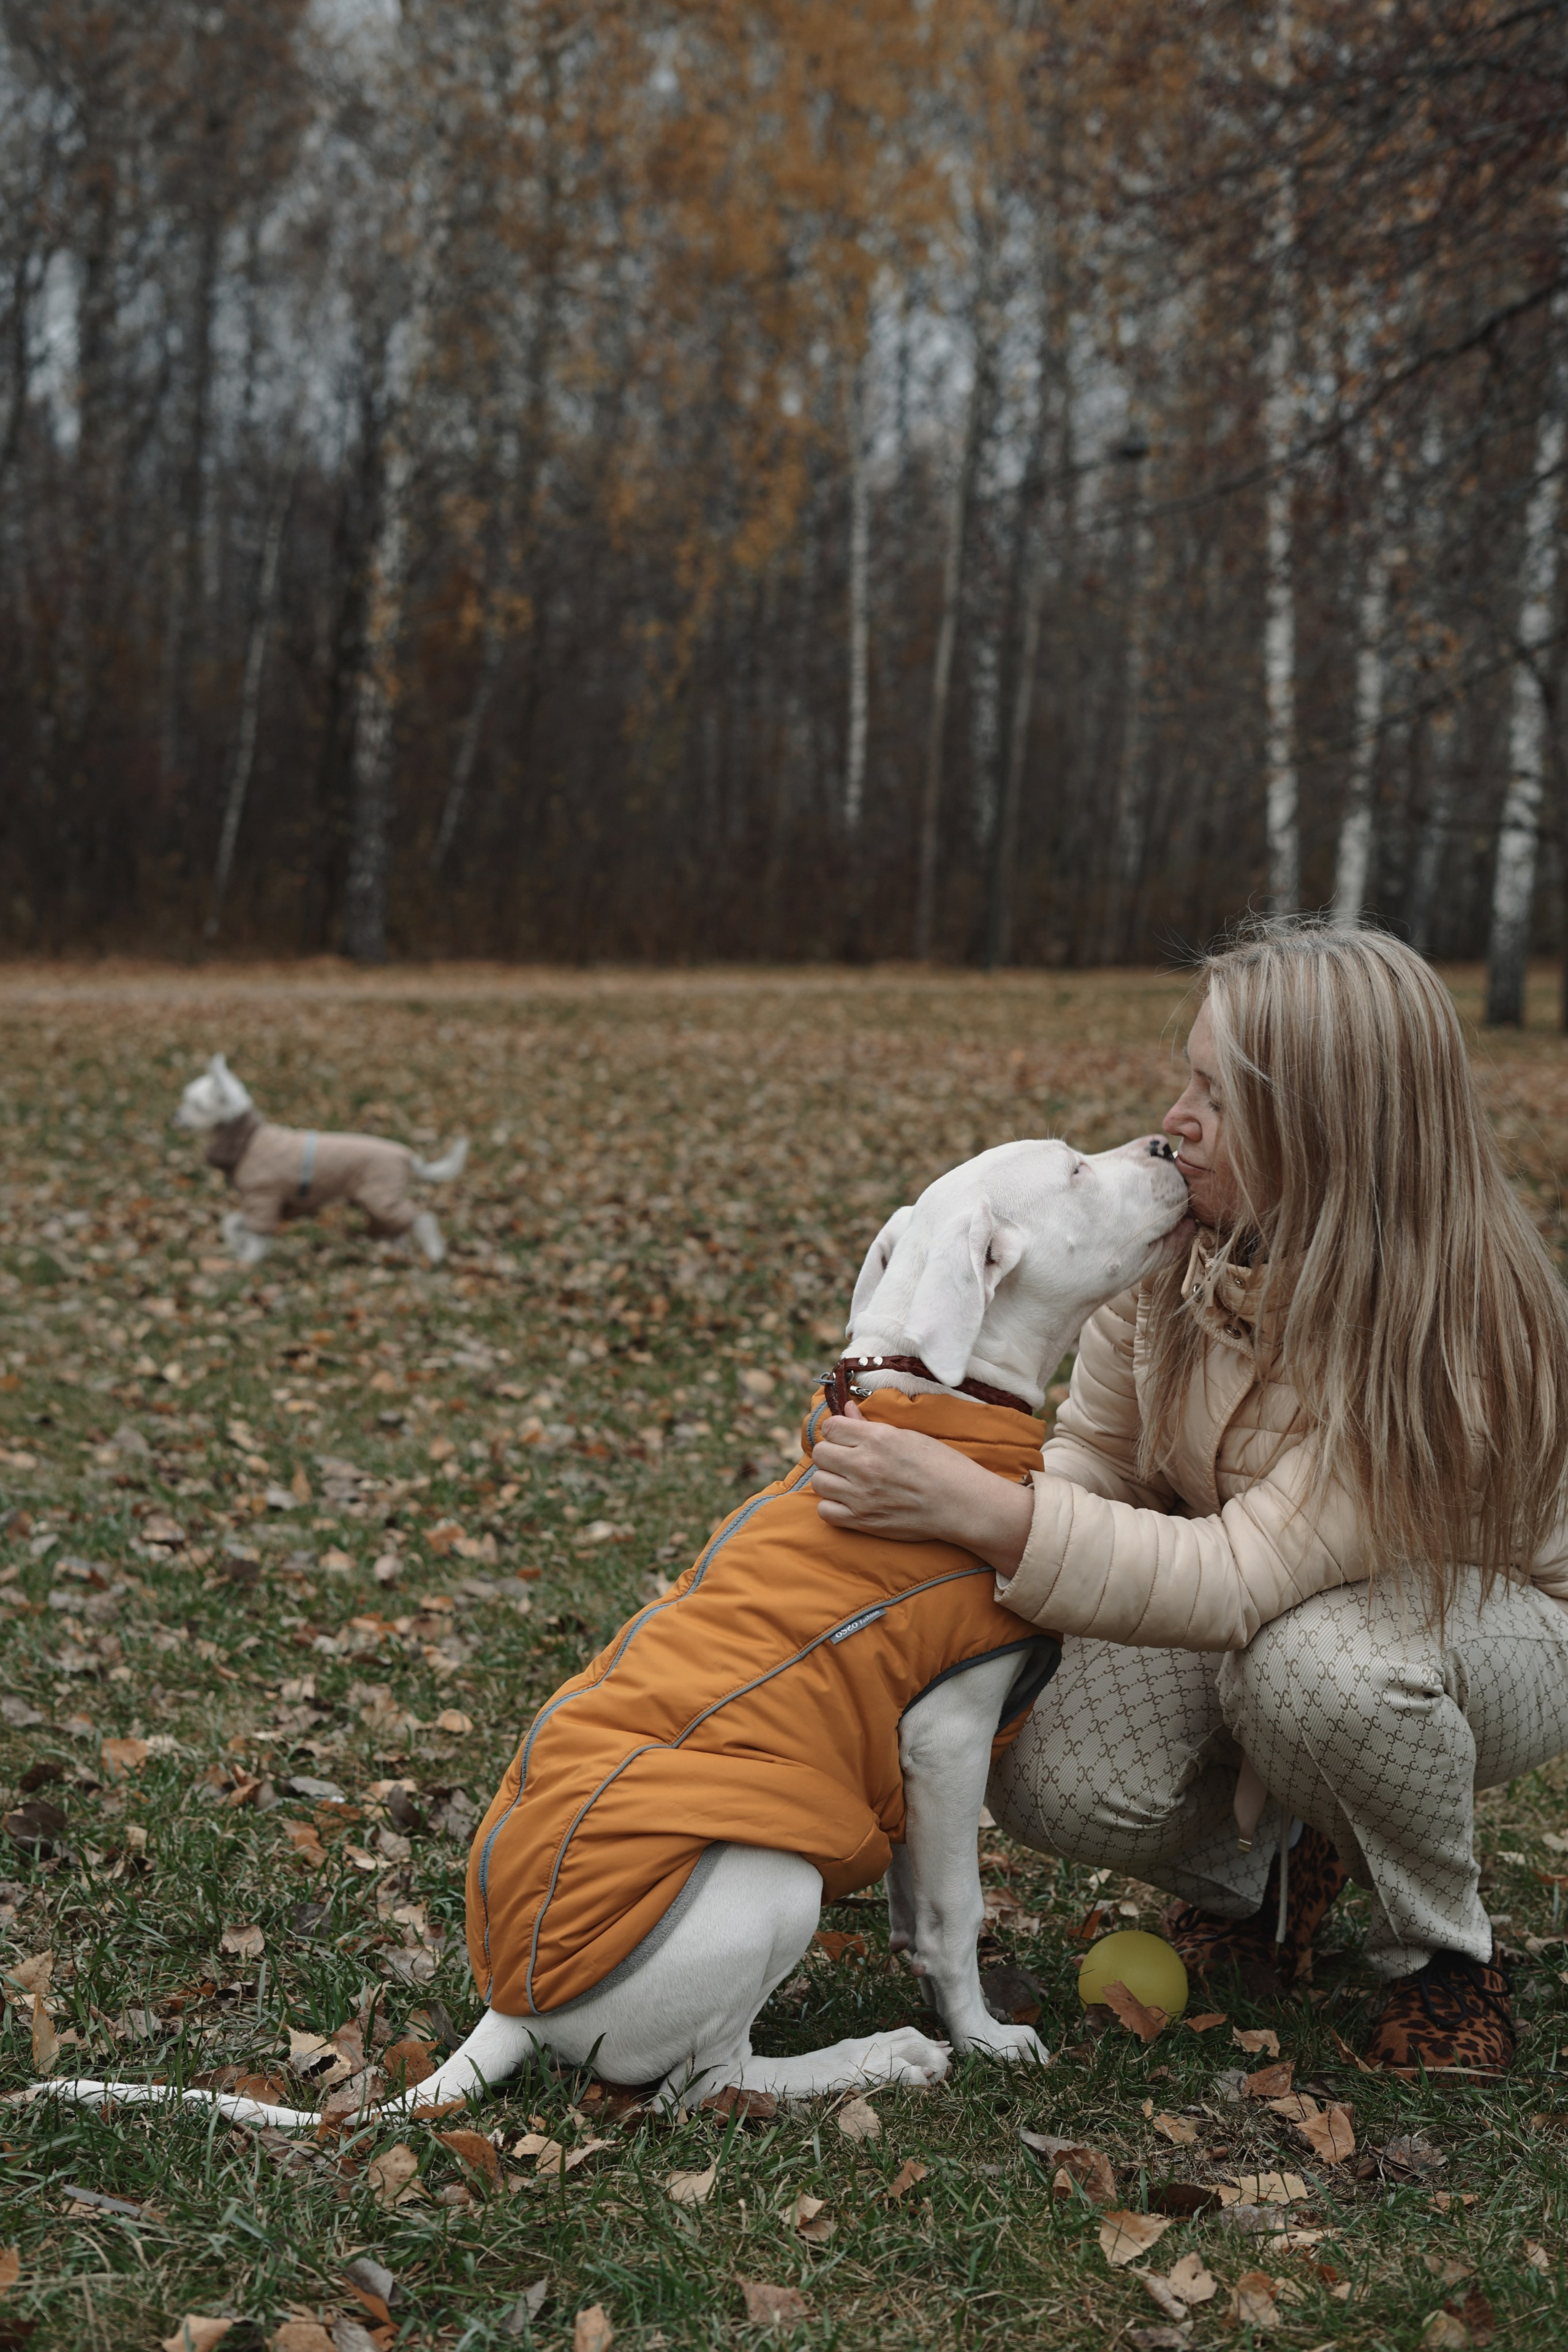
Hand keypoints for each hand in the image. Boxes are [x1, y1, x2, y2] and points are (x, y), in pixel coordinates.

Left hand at [812, 1401, 1034, 1576]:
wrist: (961, 1503)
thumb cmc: (941, 1465)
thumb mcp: (908, 1436)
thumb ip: (870, 1424)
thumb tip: (845, 1408)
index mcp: (878, 1438)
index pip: (831, 1427)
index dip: (838, 1431)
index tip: (848, 1437)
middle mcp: (865, 1465)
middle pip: (820, 1453)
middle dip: (832, 1453)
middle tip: (848, 1459)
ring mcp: (861, 1495)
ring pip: (819, 1481)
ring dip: (831, 1479)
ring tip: (849, 1480)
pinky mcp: (863, 1521)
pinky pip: (825, 1511)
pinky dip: (832, 1506)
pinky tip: (849, 1501)